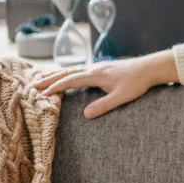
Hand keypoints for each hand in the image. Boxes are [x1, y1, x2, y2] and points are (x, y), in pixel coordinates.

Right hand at [33, 50, 178, 118]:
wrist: (150, 68)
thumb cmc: (137, 83)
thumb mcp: (122, 97)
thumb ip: (104, 106)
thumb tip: (85, 115)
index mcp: (95, 75)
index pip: (70, 80)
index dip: (55, 87)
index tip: (41, 93)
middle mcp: (94, 68)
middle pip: (67, 72)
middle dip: (49, 79)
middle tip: (33, 84)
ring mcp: (98, 67)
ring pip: (72, 69)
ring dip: (57, 74)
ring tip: (42, 77)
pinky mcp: (103, 68)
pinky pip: (80, 69)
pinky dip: (68, 72)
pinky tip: (67, 76)